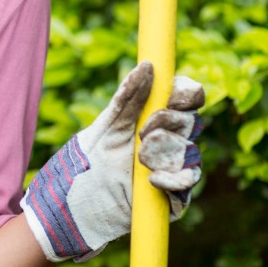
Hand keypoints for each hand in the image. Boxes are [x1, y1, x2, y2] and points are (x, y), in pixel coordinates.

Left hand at [20, 62, 204, 261]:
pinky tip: (152, 180)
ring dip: (168, 151)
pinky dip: (173, 179)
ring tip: (141, 156)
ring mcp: (172, 169)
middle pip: (192, 122)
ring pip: (191, 152)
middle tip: (144, 129)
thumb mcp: (106, 125)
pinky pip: (186, 183)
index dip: (184, 94)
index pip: (185, 99)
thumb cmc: (89, 159)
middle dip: (170, 122)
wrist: (75, 201)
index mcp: (154, 119)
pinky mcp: (172, 197)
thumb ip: (127, 98)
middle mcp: (168, 142)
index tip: (173, 94)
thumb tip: (147, 65)